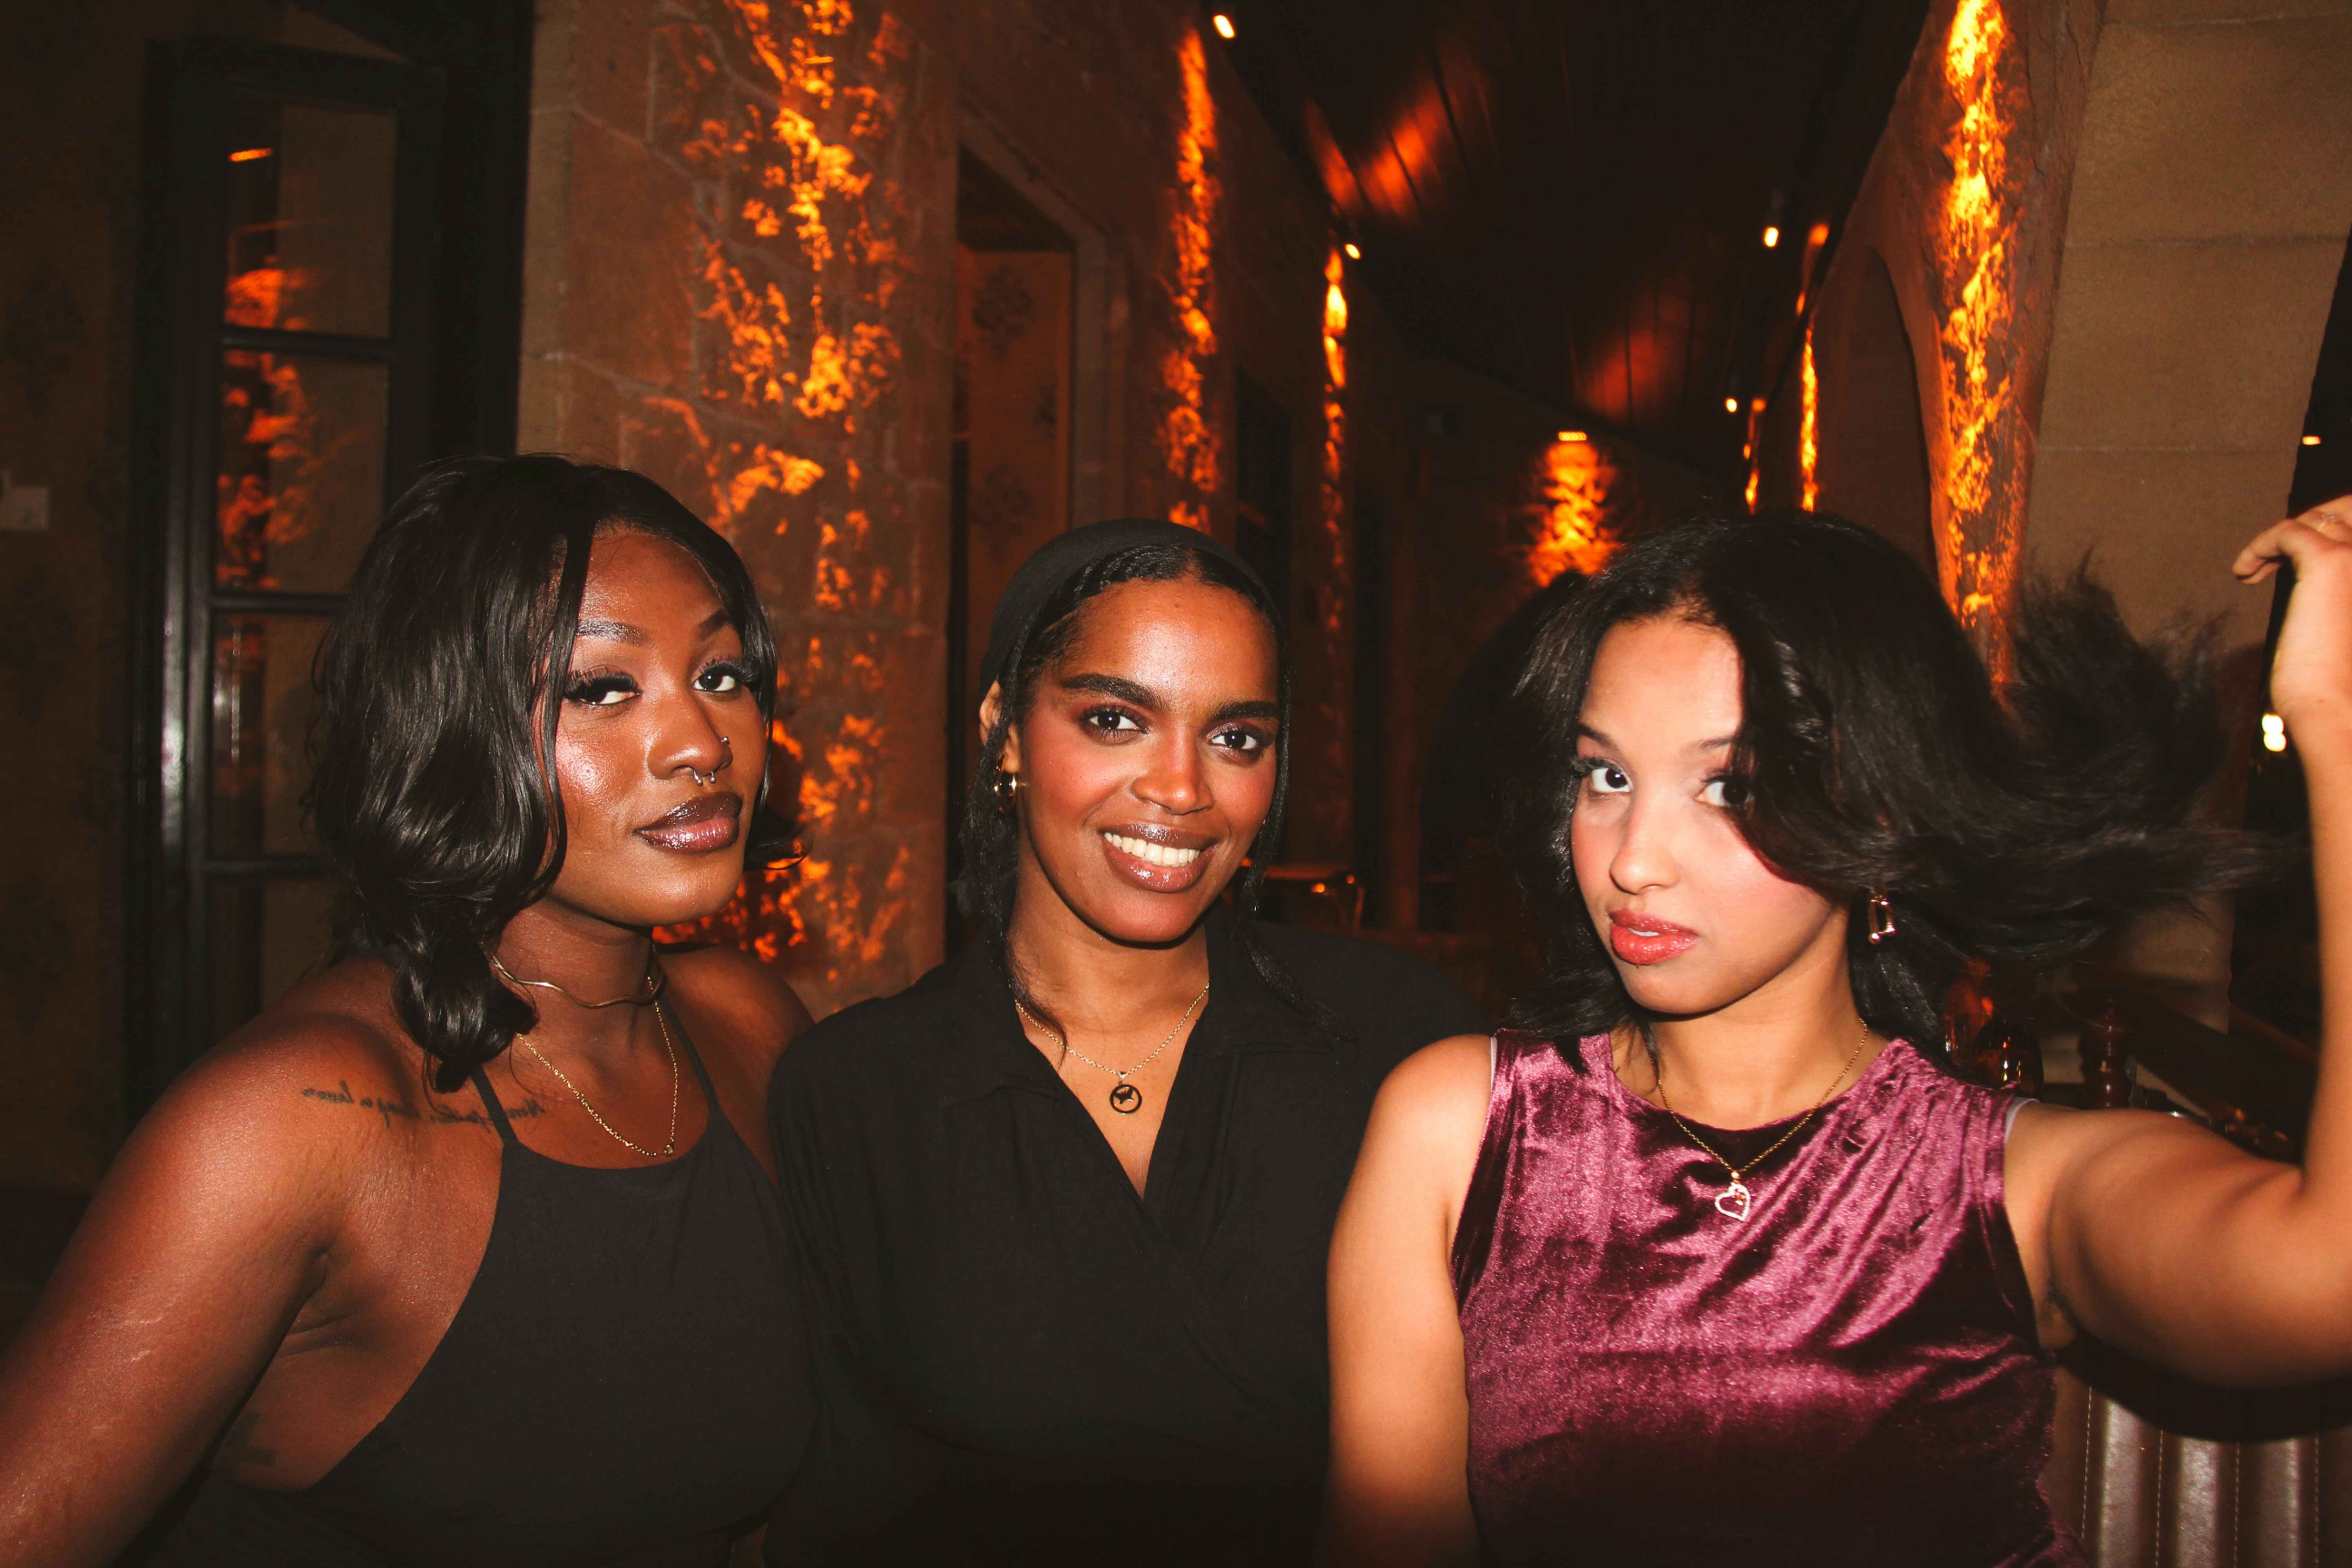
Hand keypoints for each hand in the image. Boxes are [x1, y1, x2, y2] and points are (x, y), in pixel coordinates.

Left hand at [2236, 496, 2351, 739]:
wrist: (2334, 701)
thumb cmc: (2335, 673)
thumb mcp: (2341, 620)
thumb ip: (2336, 592)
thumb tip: (2315, 571)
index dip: (2326, 531)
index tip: (2285, 560)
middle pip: (2343, 514)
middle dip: (2305, 527)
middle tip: (2270, 559)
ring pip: (2318, 518)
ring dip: (2281, 536)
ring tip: (2253, 569)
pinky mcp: (2329, 561)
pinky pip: (2288, 531)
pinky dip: (2260, 546)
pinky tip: (2243, 573)